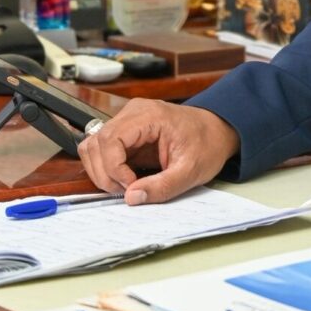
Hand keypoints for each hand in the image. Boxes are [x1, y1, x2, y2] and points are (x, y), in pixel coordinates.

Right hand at [77, 98, 239, 205]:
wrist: (217, 131)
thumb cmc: (207, 144)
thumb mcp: (191, 170)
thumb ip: (162, 186)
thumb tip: (132, 198)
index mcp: (151, 115)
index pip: (111, 139)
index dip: (113, 168)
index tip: (130, 186)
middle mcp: (134, 112)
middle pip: (97, 142)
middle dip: (105, 173)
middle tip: (126, 190)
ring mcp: (128, 120)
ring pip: (93, 145)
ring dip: (102, 171)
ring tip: (125, 185)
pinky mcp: (126, 131)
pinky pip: (102, 149)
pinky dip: (106, 168)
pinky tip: (125, 178)